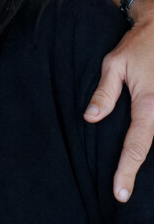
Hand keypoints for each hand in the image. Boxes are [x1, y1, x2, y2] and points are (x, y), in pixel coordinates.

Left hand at [84, 0, 153, 201]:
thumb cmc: (135, 47)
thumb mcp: (113, 64)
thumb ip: (104, 93)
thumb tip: (91, 118)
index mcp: (149, 104)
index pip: (136, 145)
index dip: (127, 170)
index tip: (119, 192)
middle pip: (149, 148)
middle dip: (134, 170)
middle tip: (122, 192)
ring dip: (141, 158)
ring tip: (126, 177)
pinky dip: (147, 142)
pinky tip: (132, 154)